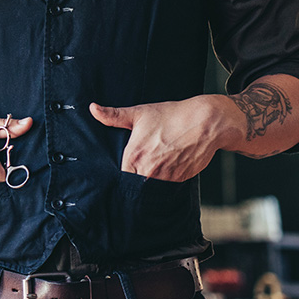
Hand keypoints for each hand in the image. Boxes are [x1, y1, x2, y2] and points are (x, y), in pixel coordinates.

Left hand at [90, 95, 235, 181]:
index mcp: (134, 155)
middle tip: (139, 174)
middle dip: (135, 182)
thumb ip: (113, 115)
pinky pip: (168, 188)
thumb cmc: (172, 115)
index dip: (121, 177)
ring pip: (151, 189)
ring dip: (150, 183)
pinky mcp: (181, 180)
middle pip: (135, 186)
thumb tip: (92, 108)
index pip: (120, 178)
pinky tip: (167, 171)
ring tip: (153, 172)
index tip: (123, 175)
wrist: (206, 122)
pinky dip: (166, 183)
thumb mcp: (140, 113)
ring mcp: (166, 177)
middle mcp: (149, 169)